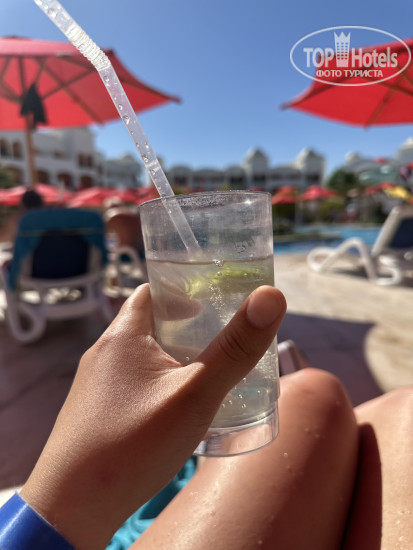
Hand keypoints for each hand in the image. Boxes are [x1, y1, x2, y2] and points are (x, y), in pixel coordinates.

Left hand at [20, 283, 285, 549]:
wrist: (70, 509)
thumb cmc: (131, 445)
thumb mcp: (195, 393)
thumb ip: (235, 348)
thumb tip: (272, 295)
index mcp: (121, 336)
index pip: (152, 291)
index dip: (183, 289)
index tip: (213, 299)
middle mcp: (102, 354)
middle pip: (148, 324)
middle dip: (185, 327)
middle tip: (219, 339)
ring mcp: (94, 386)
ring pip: (140, 356)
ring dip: (172, 357)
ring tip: (205, 373)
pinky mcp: (93, 413)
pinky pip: (131, 384)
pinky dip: (156, 383)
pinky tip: (175, 409)